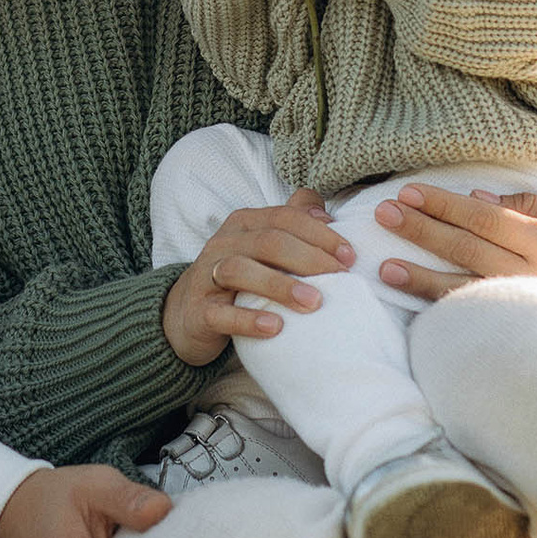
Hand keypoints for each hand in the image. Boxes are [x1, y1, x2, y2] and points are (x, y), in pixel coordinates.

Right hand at [162, 189, 350, 364]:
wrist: (187, 314)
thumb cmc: (238, 279)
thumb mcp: (262, 247)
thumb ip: (292, 224)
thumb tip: (325, 211)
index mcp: (244, 224)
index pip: (284, 218)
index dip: (319, 233)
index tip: (349, 255)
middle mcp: (224, 243)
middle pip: (268, 241)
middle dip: (309, 258)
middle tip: (340, 277)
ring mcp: (208, 276)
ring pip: (241, 271)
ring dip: (281, 286)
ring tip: (313, 302)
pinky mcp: (199, 311)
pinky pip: (221, 314)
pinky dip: (248, 319)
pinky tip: (275, 326)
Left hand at [372, 183, 536, 331]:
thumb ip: (531, 206)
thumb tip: (477, 203)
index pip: (482, 220)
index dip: (443, 205)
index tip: (408, 193)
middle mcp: (533, 278)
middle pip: (466, 250)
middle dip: (422, 231)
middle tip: (382, 215)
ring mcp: (528, 310)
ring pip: (464, 291)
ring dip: (422, 278)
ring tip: (385, 268)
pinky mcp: (528, 333)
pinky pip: (480, 321)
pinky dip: (446, 315)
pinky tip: (418, 309)